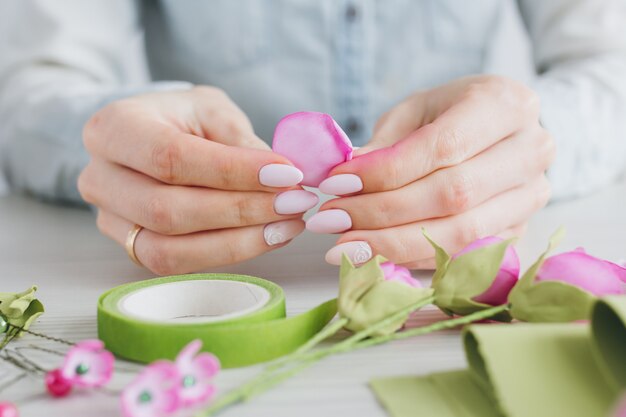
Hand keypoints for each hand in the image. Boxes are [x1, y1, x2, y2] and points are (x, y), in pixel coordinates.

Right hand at [79, 87, 317, 273]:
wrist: (152, 138)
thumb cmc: (183, 119)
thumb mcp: (212, 111)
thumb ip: (240, 142)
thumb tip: (284, 179)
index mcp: (114, 129)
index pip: (171, 158)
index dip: (233, 171)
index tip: (287, 174)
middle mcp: (99, 177)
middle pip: (168, 210)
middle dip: (241, 210)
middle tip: (295, 202)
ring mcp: (110, 219)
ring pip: (169, 249)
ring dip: (238, 242)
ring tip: (288, 225)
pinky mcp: (132, 246)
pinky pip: (177, 265)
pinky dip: (228, 254)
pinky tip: (268, 236)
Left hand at [308, 75, 554, 267]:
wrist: (503, 131)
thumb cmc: (453, 113)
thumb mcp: (417, 109)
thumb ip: (385, 143)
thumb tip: (344, 179)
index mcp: (506, 105)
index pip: (443, 147)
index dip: (385, 171)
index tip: (336, 183)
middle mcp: (530, 152)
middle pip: (451, 195)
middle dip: (381, 212)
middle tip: (331, 219)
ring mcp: (531, 197)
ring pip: (459, 234)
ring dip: (392, 244)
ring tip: (342, 246)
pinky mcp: (519, 231)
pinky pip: (461, 256)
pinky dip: (411, 258)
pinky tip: (373, 255)